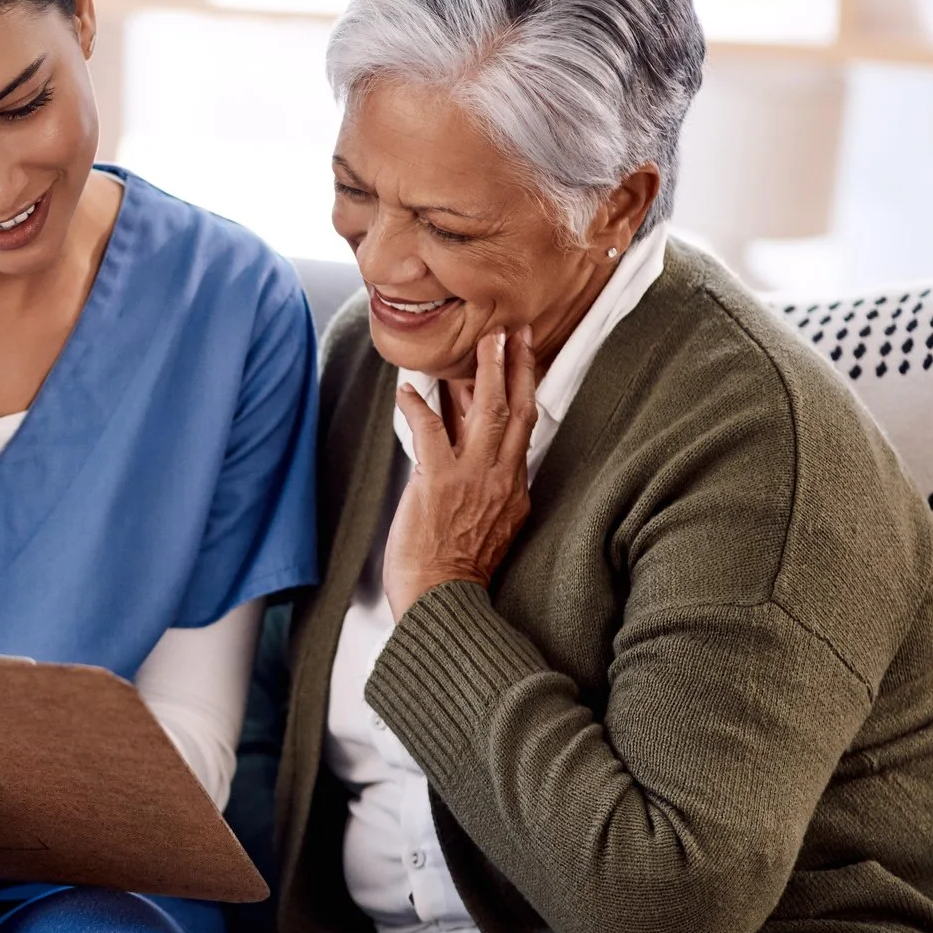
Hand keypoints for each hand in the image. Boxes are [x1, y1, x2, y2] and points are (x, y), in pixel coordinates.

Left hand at [383, 326, 539, 617]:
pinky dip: (417, 405)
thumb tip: (480, 456)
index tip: (525, 358)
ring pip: (489, 410)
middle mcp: (501, 477)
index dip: (525, 389)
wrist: (445, 600)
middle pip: (519, 409)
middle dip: (519, 365)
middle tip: (517, 331)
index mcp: (515, 488)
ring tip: (487, 340)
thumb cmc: (461, 571)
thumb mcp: (495, 527)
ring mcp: (472, 477)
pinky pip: (429, 430)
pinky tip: (407, 386)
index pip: (525, 428)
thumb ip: (494, 489)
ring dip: (487, 370)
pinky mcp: (438, 481)